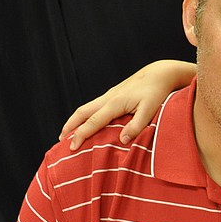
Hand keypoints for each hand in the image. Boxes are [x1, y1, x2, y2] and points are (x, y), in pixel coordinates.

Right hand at [59, 60, 196, 150]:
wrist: (159, 74)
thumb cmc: (156, 92)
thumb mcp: (150, 110)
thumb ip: (137, 126)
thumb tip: (123, 140)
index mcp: (114, 103)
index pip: (92, 122)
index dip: (80, 135)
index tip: (71, 147)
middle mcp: (108, 98)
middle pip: (81, 113)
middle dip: (70, 127)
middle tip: (60, 141)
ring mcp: (109, 95)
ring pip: (86, 108)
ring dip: (75, 120)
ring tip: (68, 133)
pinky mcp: (113, 94)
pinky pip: (93, 106)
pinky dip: (85, 115)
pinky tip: (87, 122)